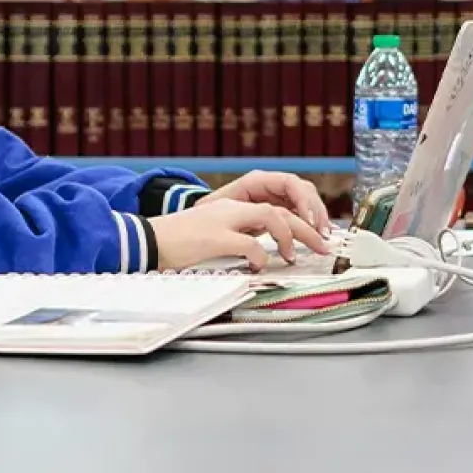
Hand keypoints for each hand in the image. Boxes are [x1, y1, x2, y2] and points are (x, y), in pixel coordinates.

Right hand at [149, 199, 330, 272]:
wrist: (149, 239)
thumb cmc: (177, 243)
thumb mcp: (212, 235)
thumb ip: (236, 237)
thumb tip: (259, 253)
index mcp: (232, 208)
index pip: (274, 207)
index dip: (297, 222)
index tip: (313, 239)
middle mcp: (231, 210)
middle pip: (280, 211)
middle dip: (306, 229)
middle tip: (323, 247)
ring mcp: (224, 221)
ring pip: (271, 217)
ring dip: (289, 237)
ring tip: (294, 256)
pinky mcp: (215, 237)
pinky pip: (249, 243)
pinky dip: (260, 255)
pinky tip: (260, 265)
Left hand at [196, 170, 330, 235]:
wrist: (204, 219)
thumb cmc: (209, 213)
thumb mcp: (219, 212)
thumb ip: (237, 214)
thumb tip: (252, 221)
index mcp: (257, 181)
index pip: (289, 183)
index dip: (303, 200)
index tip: (308, 221)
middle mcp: (271, 186)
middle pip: (304, 191)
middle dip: (316, 212)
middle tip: (321, 234)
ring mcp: (277, 197)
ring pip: (307, 202)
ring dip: (318, 219)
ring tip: (322, 237)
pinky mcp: (281, 210)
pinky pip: (303, 214)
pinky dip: (313, 225)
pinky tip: (319, 236)